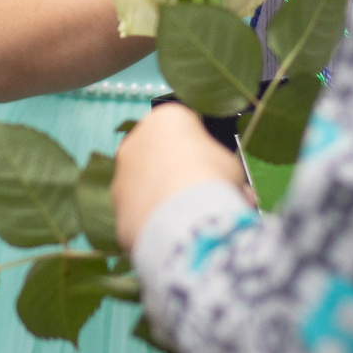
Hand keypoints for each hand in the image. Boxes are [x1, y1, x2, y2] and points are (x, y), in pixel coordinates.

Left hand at [113, 103, 246, 252]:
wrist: (186, 215)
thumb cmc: (212, 177)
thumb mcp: (230, 164)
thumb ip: (221, 170)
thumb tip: (234, 190)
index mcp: (164, 119)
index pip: (183, 128)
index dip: (202, 149)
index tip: (214, 166)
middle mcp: (135, 142)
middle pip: (159, 156)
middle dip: (180, 174)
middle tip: (205, 195)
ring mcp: (122, 176)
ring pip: (146, 187)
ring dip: (166, 200)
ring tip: (195, 220)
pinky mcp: (118, 208)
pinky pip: (141, 214)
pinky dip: (155, 223)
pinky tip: (176, 233)